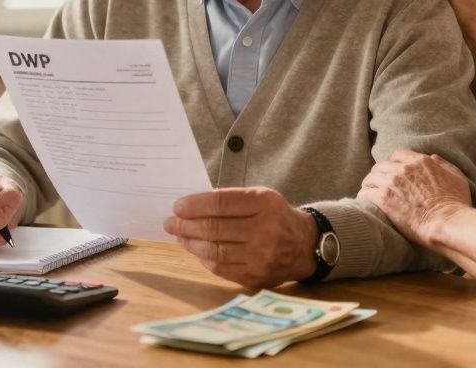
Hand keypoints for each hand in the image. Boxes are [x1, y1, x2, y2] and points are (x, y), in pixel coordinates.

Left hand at [164, 187, 317, 288]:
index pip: (220, 204)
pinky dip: (204, 258)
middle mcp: (265, 231)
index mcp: (264, 204)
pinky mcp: (256, 277)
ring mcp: (261, 257)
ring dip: (191, 243)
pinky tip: (197, 250)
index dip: (194, 205)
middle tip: (171, 223)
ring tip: (180, 236)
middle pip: (214, 228)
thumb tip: (192, 206)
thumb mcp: (260, 197)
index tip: (177, 207)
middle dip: (186, 225)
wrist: (305, 246)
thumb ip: (230, 200)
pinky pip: (221, 268)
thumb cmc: (275, 216)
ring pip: (214, 250)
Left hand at [358, 149, 472, 249]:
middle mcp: (404, 168)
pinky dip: (364, 197)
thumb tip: (433, 156)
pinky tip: (365, 203)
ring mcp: (392, 182)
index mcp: (421, 161)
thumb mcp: (457, 178)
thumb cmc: (457, 204)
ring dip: (369, 185)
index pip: (398, 154)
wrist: (448, 223)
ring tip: (369, 193)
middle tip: (378, 185)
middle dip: (379, 174)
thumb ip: (444, 165)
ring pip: (370, 178)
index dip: (393, 163)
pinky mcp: (383, 198)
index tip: (392, 172)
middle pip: (381, 165)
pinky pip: (365, 193)